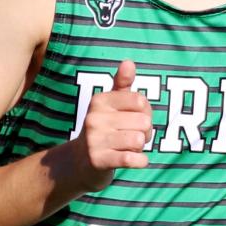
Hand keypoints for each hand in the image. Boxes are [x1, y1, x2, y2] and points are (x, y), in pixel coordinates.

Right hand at [66, 58, 152, 191]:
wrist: (80, 163)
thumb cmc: (103, 129)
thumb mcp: (110, 105)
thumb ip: (122, 84)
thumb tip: (128, 62)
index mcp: (100, 101)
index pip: (140, 100)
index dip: (146, 112)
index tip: (135, 119)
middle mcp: (94, 118)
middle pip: (143, 122)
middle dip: (145, 132)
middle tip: (133, 137)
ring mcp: (95, 140)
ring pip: (139, 140)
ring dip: (140, 147)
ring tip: (129, 147)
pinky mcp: (98, 160)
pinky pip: (132, 159)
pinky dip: (140, 161)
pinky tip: (135, 160)